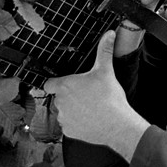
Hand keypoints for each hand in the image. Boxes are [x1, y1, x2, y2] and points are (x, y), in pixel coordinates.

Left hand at [44, 30, 149, 160]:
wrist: (117, 125)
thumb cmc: (109, 98)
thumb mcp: (106, 70)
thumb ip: (104, 50)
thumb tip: (110, 34)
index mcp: (64, 86)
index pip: (49, 84)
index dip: (56, 83)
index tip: (67, 84)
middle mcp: (60, 103)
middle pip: (59, 98)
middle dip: (69, 96)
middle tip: (86, 95)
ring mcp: (63, 118)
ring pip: (63, 112)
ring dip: (72, 110)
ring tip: (89, 108)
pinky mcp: (69, 132)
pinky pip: (69, 126)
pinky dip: (77, 124)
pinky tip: (90, 120)